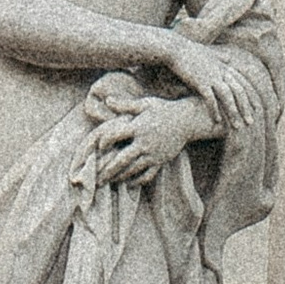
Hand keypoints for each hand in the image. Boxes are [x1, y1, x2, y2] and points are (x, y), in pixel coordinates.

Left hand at [84, 93, 203, 186]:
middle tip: (96, 178)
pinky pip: (148, 175)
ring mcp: (153, 154)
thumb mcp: (145, 104)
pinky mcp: (161, 161)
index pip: (115, 136)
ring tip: (108, 181)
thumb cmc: (164, 110)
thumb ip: (125, 105)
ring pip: (133, 169)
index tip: (99, 146)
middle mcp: (145, 143)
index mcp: (138, 128)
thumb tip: (107, 100)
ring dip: (119, 176)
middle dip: (107, 170)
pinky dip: (137, 181)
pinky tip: (128, 183)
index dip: (104, 142)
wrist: (188, 120)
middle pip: (122, 160)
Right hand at [164, 34, 269, 137]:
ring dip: (234, 112)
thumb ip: (221, 56)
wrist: (175, 48)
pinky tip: (217, 121)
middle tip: (251, 123)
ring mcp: (212, 77)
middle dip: (246, 108)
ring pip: (228, 97)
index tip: (258, 108)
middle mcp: (222, 72)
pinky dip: (215, 110)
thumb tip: (230, 56)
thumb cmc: (190, 51)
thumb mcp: (210, 52)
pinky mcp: (200, 82)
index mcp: (225, 66)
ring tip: (238, 127)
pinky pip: (210, 99)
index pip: (243, 84)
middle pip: (239, 92)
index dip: (251, 97)